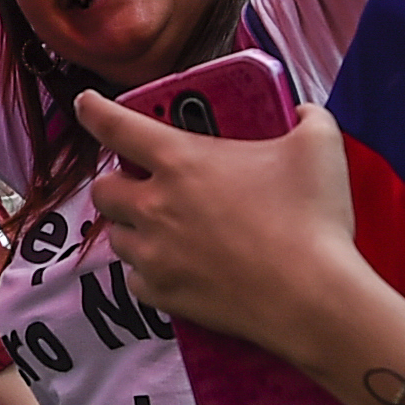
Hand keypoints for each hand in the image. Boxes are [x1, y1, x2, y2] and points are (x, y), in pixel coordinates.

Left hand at [73, 95, 378, 374]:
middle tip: (146, 183)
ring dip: (132, 227)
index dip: (94, 111)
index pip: (117, 126)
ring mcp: (155, 254)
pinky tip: (174, 265)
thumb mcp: (319, 147)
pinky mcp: (163, 295)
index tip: (84, 104)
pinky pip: (135, 279)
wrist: (311, 299)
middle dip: (118, 182)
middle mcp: (155, 205)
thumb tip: (301, 113)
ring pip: (116, 236)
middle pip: (104, 189)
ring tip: (163, 226)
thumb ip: (306, 117)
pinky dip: (148, 270)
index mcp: (182, 160)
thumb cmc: (312, 221)